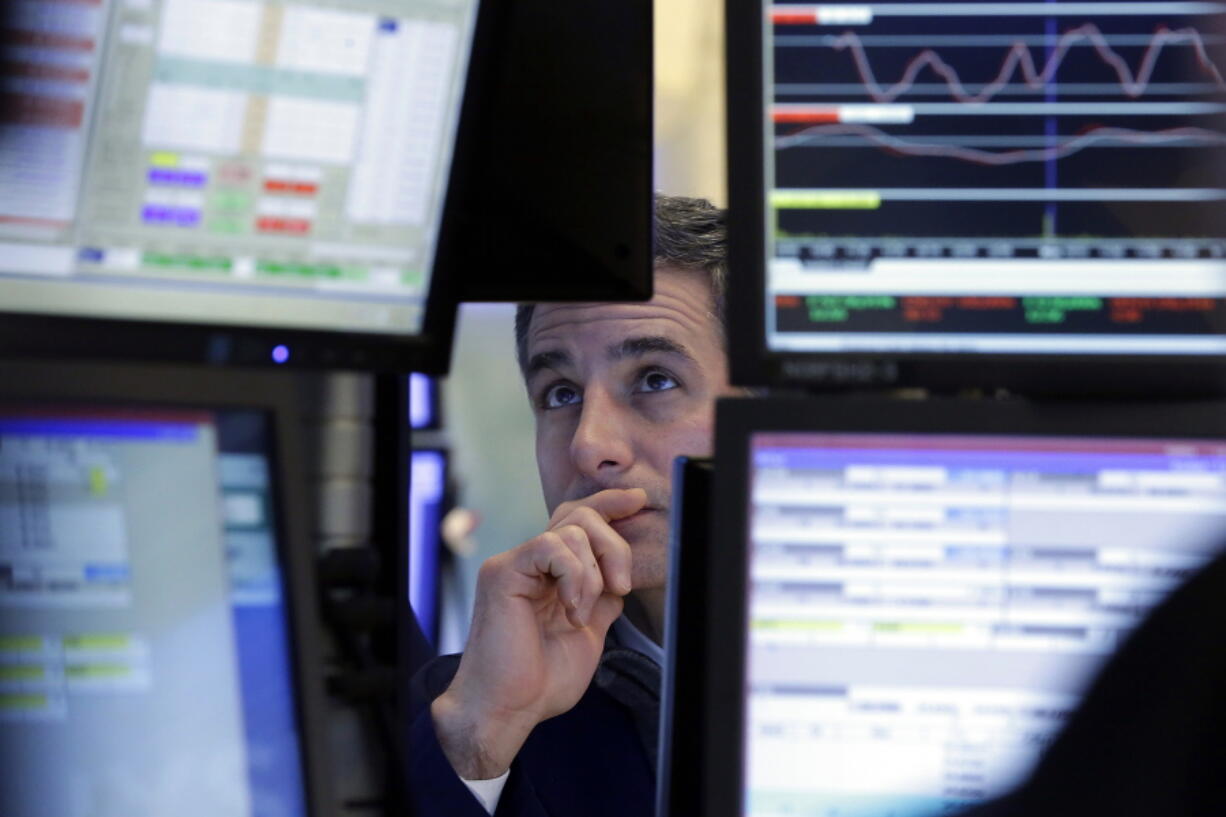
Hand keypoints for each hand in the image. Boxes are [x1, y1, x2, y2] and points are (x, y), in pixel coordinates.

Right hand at [431, 488, 646, 778]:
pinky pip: (551, 547)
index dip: (608, 504)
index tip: (637, 501)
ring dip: (592, 575)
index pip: (577, 521)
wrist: (510, 709)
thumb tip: (620, 577)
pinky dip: (573, 576)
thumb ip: (601, 601)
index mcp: (548, 574)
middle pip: (579, 516)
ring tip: (581, 614)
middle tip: (622, 585)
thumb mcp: (588, 634)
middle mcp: (529, 563)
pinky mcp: (503, 571)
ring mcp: (515, 564)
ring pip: (570, 531)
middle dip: (613, 545)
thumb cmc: (541, 681)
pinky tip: (570, 608)